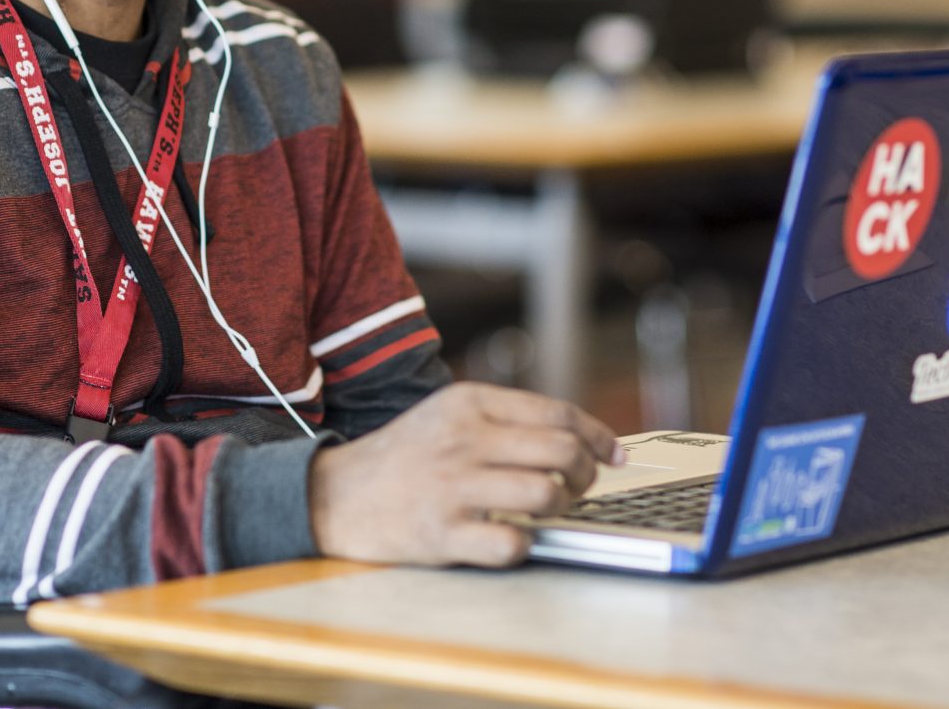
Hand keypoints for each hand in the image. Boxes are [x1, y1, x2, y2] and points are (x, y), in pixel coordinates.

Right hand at [308, 382, 623, 567]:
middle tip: (579, 486)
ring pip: (545, 493)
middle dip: (585, 473)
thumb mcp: (447, 415)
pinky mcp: (443, 533)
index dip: (597, 435)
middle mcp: (464, 439)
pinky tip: (511, 539)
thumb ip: (502, 419)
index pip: (557, 412)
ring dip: (559, 506)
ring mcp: (453, 486)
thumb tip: (574, 437)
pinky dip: (524, 545)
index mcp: (469, 403)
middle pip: (560, 450)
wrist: (333, 497)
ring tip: (546, 510)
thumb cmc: (402, 458)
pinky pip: (513, 543)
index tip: (615, 453)